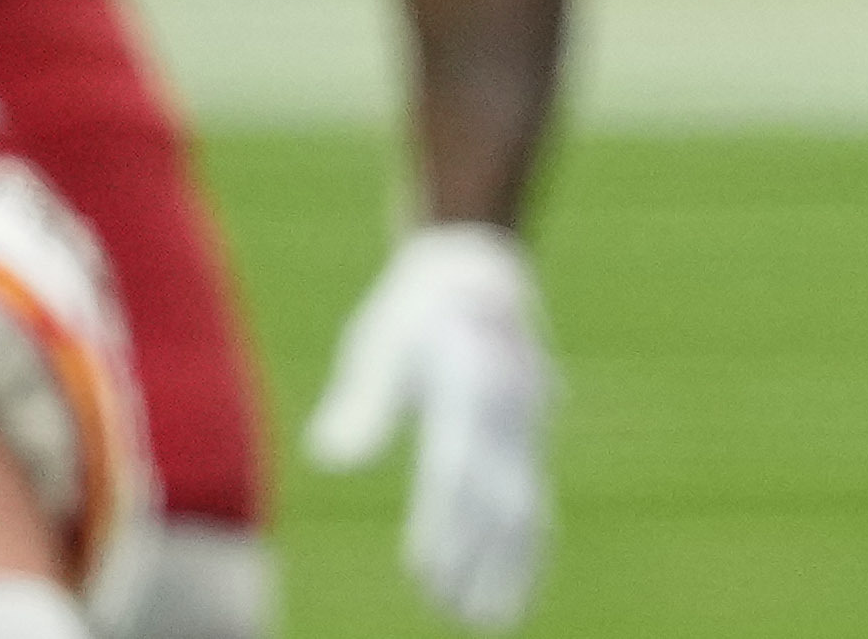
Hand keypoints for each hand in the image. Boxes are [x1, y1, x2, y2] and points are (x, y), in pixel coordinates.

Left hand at [308, 222, 553, 626]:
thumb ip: (362, 398)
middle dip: (477, 556)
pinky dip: (530, 545)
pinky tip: (521, 588)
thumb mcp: (380, 338)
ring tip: (492, 620)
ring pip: (524, 503)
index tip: (426, 570)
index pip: (457, 463)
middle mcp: (511, 406)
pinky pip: (535, 497)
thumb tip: (332, 460)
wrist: (479, 264)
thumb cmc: (414, 307)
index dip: (444, 520)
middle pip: (497, 492)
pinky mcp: (530, 437)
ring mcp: (529, 423)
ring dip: (509, 563)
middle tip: (456, 612)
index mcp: (471, 379)